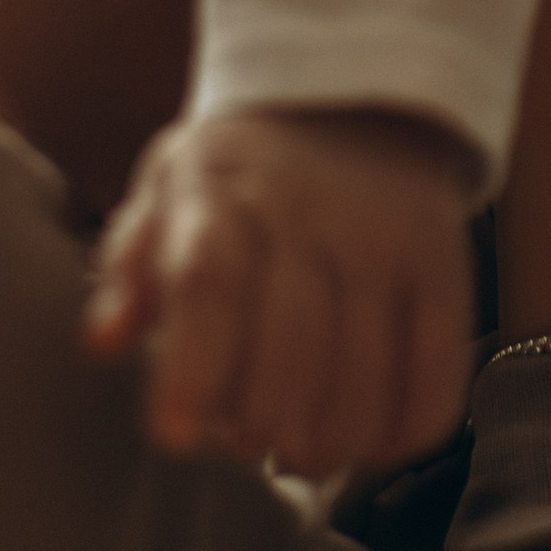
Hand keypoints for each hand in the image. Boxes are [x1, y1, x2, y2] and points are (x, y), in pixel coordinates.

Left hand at [84, 104, 476, 473]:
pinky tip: (368, 437)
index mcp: (223, 190)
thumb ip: (131, 266)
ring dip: (328, 442)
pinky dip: (400, 433)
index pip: (210, 283)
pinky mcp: (445, 269)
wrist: (356, 101)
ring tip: (302, 449)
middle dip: (260, 425)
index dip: (192, 370)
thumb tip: (105, 338)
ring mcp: (386, 240)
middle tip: (246, 441)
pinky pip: (436, 377)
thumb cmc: (240, 174)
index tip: (176, 437)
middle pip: (291, 348)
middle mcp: (310, 212)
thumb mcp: (167, 190)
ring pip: (365, 376)